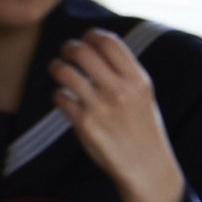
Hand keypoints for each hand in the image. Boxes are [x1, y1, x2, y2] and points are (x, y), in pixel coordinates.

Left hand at [50, 30, 187, 201]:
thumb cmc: (141, 126)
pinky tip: (64, 98)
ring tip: (58, 69)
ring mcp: (100, 107)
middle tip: (67, 52)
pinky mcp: (84, 124)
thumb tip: (96, 44)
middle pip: (82, 52)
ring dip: (57, 67)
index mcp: (137, 80)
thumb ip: (123, 71)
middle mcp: (120, 90)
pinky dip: (58, 94)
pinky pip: (60, 97)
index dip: (91, 35)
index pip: (109, 42)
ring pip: (65, 72)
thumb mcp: (143, 94)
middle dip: (69, 47)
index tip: (85, 39)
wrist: (145, 165)